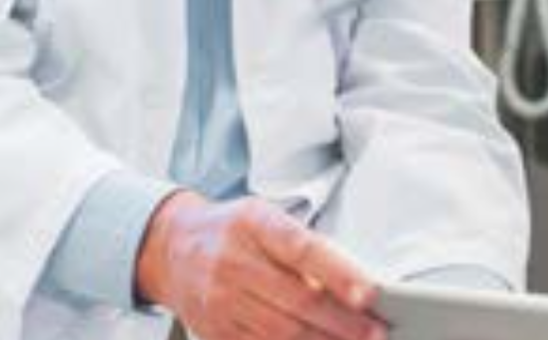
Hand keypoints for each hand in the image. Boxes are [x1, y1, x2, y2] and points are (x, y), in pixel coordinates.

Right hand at [136, 191, 386, 339]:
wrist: (170, 248)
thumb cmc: (232, 230)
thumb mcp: (265, 218)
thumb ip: (303, 246)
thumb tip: (351, 282)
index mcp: (254, 225)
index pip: (303, 250)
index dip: (338, 273)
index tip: (369, 293)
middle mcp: (234, 263)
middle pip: (298, 300)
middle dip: (343, 322)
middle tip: (377, 331)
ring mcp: (221, 301)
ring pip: (281, 332)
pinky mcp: (215, 331)